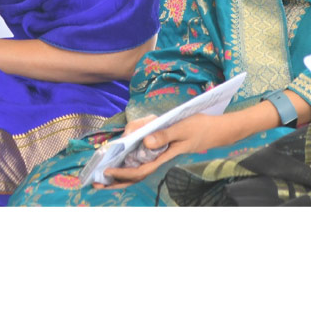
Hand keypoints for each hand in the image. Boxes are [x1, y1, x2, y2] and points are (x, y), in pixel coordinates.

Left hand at [101, 112, 238, 186]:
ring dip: (120, 173)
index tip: (107, 171)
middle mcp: (158, 156)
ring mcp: (158, 153)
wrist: (214, 130)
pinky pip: (141, 158)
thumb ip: (165, 134)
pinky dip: (128, 160)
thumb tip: (145, 142)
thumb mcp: (182, 128)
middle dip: (116, 180)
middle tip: (96, 183)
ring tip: (102, 178)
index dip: (123, 173)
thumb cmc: (199, 127)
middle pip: (135, 174)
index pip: (140, 169)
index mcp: (162, 154)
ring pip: (137, 167)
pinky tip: (117, 159)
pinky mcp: (159, 148)